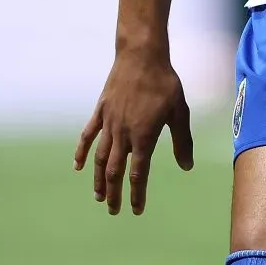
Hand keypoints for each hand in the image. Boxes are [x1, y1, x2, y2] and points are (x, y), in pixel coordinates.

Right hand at [74, 49, 192, 214]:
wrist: (142, 55)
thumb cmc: (164, 82)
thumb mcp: (179, 110)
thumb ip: (182, 140)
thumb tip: (187, 166)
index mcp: (143, 136)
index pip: (138, 173)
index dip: (137, 193)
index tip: (136, 210)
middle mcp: (123, 133)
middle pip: (114, 171)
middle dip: (114, 193)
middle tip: (114, 210)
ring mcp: (109, 122)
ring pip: (99, 158)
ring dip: (98, 179)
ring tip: (98, 196)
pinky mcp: (100, 110)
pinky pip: (87, 135)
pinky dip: (82, 152)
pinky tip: (78, 166)